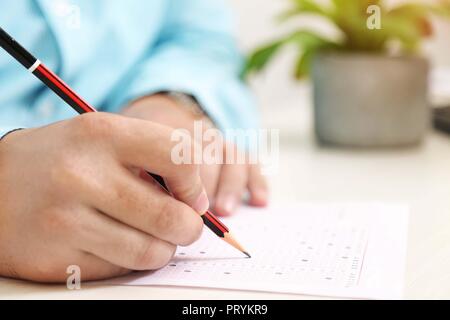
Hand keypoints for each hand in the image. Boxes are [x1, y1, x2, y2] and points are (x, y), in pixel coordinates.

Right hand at [0, 112, 207, 281]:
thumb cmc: (62, 160)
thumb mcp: (102, 138)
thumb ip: (152, 159)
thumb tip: (199, 202)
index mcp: (101, 133)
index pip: (178, 155)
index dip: (195, 182)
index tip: (192, 196)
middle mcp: (81, 174)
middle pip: (172, 216)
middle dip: (189, 227)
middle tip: (183, 225)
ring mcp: (65, 219)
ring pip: (152, 251)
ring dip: (163, 248)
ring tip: (152, 236)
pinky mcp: (55, 258)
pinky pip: (121, 269)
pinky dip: (131, 260)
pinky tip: (117, 244)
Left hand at [122, 95, 268, 215]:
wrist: (165, 118)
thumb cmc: (148, 151)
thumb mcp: (137, 154)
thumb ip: (144, 173)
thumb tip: (156, 206)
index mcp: (169, 133)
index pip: (178, 152)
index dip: (179, 179)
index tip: (176, 205)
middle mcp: (199, 134)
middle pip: (208, 156)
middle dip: (205, 186)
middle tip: (200, 214)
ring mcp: (220, 141)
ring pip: (232, 158)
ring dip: (230, 186)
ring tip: (225, 211)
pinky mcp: (236, 151)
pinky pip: (251, 162)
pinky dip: (257, 182)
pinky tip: (259, 201)